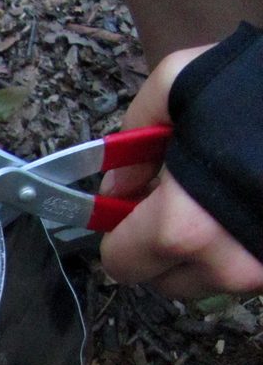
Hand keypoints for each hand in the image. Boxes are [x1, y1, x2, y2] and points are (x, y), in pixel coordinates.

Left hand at [99, 46, 262, 297]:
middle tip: (179, 197)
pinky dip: (242, 247)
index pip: (121, 263)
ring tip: (221, 197)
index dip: (120, 231)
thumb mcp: (178, 83)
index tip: (135, 204)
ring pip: (209, 281)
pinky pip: (250, 271)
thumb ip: (129, 138)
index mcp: (183, 228)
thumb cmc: (259, 86)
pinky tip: (252, 205)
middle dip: (160, 245)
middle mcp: (227, 265)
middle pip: (164, 280)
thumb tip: (116, 187)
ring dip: (204, 250)